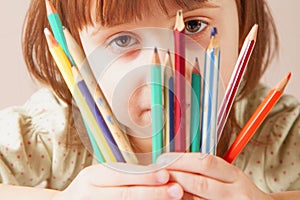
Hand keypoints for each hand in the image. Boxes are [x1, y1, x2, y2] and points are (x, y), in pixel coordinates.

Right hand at [53, 163, 182, 199]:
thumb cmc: (89, 189)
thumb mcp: (99, 176)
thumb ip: (122, 175)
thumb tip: (157, 173)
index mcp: (91, 177)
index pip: (120, 175)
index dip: (144, 176)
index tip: (166, 174)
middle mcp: (90, 194)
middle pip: (125, 195)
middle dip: (152, 193)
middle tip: (176, 190)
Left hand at [157, 153, 272, 199]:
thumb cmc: (239, 193)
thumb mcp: (230, 177)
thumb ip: (209, 171)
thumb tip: (176, 163)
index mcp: (235, 175)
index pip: (206, 162)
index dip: (182, 159)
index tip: (164, 159)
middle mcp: (235, 191)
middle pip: (200, 182)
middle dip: (176, 176)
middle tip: (157, 173)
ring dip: (176, 193)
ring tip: (160, 187)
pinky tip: (172, 198)